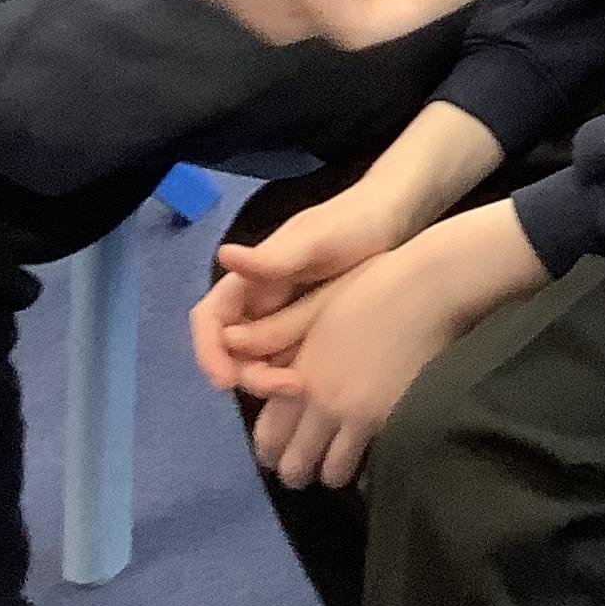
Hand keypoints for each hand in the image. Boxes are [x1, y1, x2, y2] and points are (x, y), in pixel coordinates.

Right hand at [186, 176, 418, 391]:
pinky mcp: (309, 330)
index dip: (209, 352)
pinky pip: (286, 360)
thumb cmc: (351, 222)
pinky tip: (318, 384)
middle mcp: (258, 301)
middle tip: (290, 387)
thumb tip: (223, 255)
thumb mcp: (314, 241)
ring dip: (271, 381)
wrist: (395, 218)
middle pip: (232, 351)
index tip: (226, 382)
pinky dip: (292, 376)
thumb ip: (272, 258)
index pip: (210, 319)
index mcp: (249, 278)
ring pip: (258, 361)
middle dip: (250, 375)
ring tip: (306, 387)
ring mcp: (282, 317)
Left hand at [237, 200, 543, 486]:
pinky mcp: (392, 421)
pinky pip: (368, 466)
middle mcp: (323, 404)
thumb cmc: (369, 287)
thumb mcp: (314, 307)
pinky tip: (368, 455)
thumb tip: (231, 342)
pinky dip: (363, 469)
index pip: (268, 434)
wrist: (428, 289)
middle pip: (295, 464)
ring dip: (330, 470)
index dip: (269, 450)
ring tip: (339, 458)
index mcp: (298, 374)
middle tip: (308, 460)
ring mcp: (359, 417)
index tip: (278, 451)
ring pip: (331, 473)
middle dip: (296, 468)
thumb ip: (274, 332)